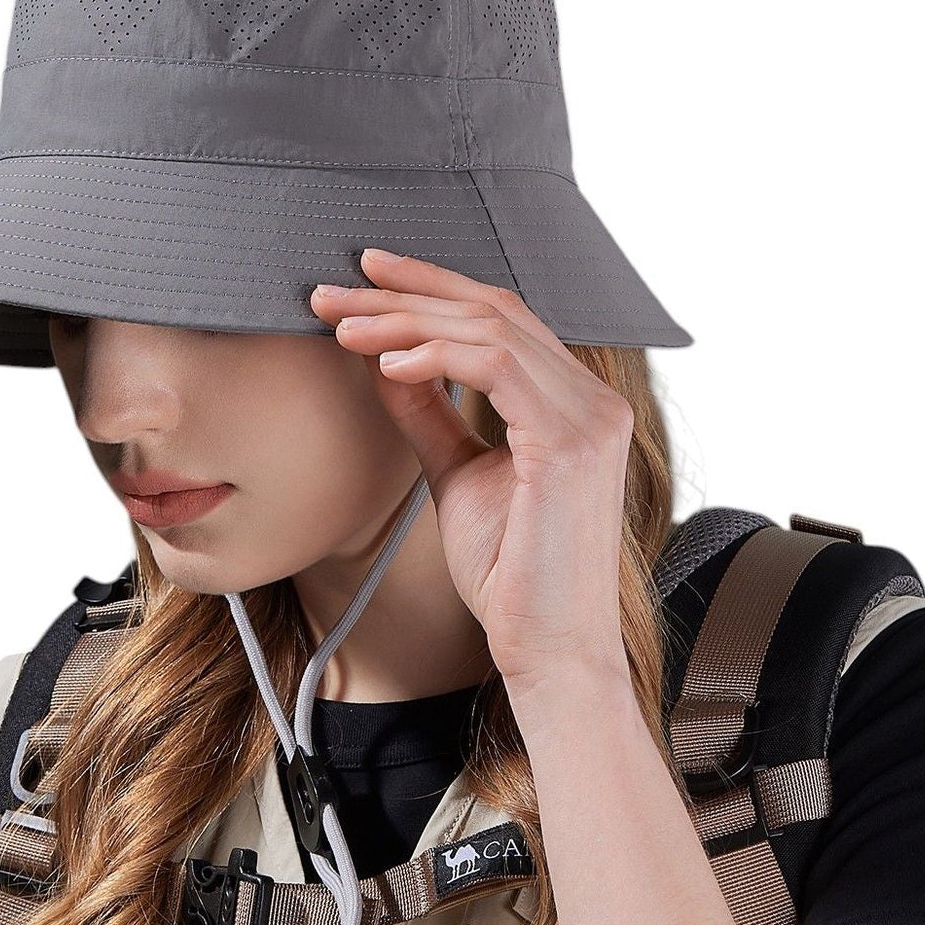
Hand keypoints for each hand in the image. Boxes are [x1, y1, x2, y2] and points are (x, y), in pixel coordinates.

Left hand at [309, 249, 634, 703]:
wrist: (545, 647)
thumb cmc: (511, 576)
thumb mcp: (458, 476)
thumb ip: (431, 415)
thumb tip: (387, 361)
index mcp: (573, 402)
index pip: (502, 314)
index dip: (431, 284)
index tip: (364, 277)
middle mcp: (593, 398)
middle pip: (493, 307)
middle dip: (403, 294)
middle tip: (332, 295)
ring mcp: (590, 416)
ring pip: (489, 327)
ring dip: (405, 321)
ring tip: (344, 329)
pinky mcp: (570, 442)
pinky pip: (495, 366)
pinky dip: (436, 355)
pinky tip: (387, 364)